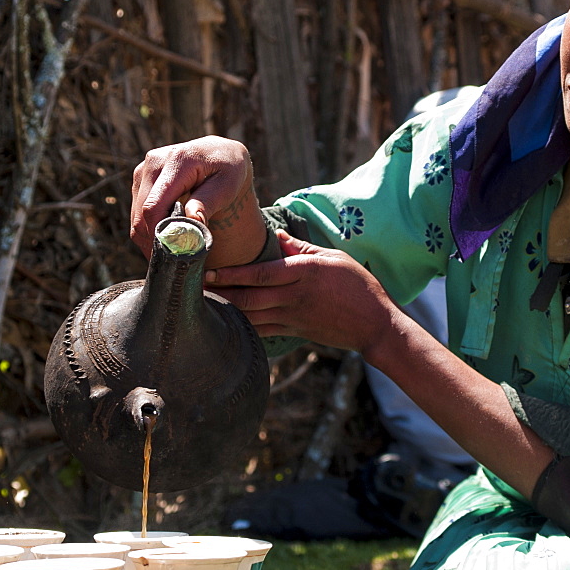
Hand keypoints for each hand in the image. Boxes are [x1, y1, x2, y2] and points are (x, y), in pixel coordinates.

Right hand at [130, 136, 265, 267]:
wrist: (220, 154)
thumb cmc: (229, 170)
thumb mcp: (228, 185)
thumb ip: (208, 201)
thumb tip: (192, 219)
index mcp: (177, 161)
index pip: (155, 206)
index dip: (159, 234)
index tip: (173, 254)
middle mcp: (154, 162)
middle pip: (142, 213)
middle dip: (155, 241)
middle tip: (174, 261)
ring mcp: (144, 170)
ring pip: (136, 216)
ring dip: (151, 237)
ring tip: (174, 250)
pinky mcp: (140, 179)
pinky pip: (137, 212)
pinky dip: (149, 229)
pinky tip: (168, 237)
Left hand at [205, 231, 402, 353]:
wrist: (375, 324)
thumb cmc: (358, 285)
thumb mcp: (334, 258)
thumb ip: (302, 248)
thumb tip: (276, 237)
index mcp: (305, 273)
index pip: (260, 273)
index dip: (232, 273)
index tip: (209, 269)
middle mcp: (296, 296)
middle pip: (249, 296)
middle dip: (220, 292)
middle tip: (194, 287)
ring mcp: (294, 317)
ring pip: (252, 315)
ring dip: (226, 310)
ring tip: (203, 305)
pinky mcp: (295, 331)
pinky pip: (264, 330)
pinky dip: (243, 326)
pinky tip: (227, 322)